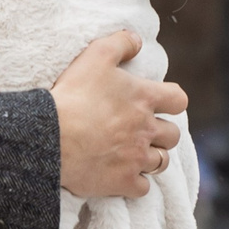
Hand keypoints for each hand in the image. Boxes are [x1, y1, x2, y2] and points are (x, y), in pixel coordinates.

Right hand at [50, 31, 186, 199]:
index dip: (171, 101)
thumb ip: (120, 43)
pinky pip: (142, 188)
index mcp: (144, 99)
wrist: (50, 137)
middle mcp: (146, 130)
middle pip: (172, 135)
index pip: (178, 100)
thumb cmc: (73, 95)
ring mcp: (136, 158)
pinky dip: (136, 183)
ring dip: (151, 158)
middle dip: (161, 133)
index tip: (158, 103)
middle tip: (142, 131)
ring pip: (161, 162)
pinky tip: (123, 176)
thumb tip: (136, 40)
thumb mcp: (95, 56)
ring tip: (133, 154)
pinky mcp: (123, 182)